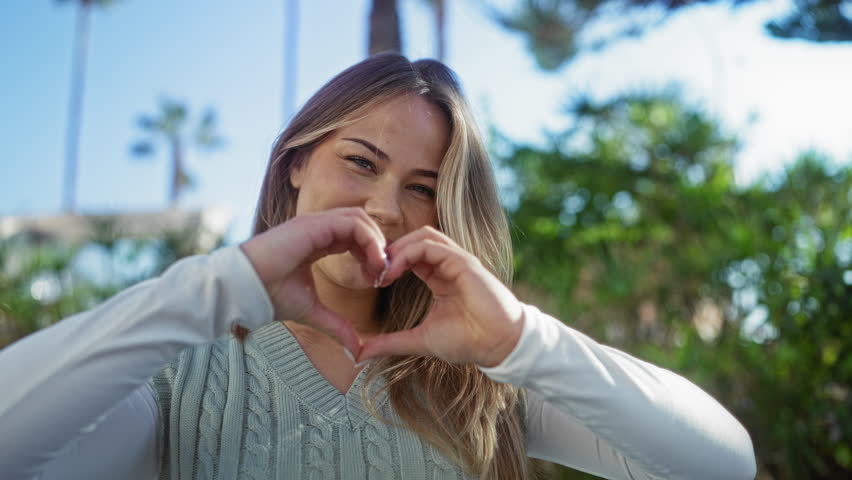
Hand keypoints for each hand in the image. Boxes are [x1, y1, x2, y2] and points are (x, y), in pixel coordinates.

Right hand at [239, 207, 386, 355]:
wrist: (245, 288)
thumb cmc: (270, 295)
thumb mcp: (312, 312)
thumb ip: (337, 326)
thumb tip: (356, 350)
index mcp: (317, 241)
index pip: (354, 236)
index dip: (370, 255)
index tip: (376, 281)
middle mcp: (318, 228)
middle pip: (362, 225)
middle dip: (378, 247)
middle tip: (383, 275)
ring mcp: (316, 222)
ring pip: (361, 219)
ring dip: (377, 243)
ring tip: (380, 270)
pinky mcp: (314, 224)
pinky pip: (354, 223)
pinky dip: (370, 240)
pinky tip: (373, 263)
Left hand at [355, 226, 524, 367]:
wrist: (497, 346)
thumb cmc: (466, 342)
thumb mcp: (419, 340)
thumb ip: (391, 343)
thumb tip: (360, 353)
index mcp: (439, 277)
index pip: (410, 255)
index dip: (388, 262)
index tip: (371, 281)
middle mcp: (448, 264)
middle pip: (413, 239)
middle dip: (389, 251)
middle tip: (371, 271)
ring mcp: (457, 260)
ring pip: (422, 236)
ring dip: (397, 249)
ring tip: (381, 270)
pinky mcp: (464, 262)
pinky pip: (430, 246)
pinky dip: (407, 253)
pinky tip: (393, 271)